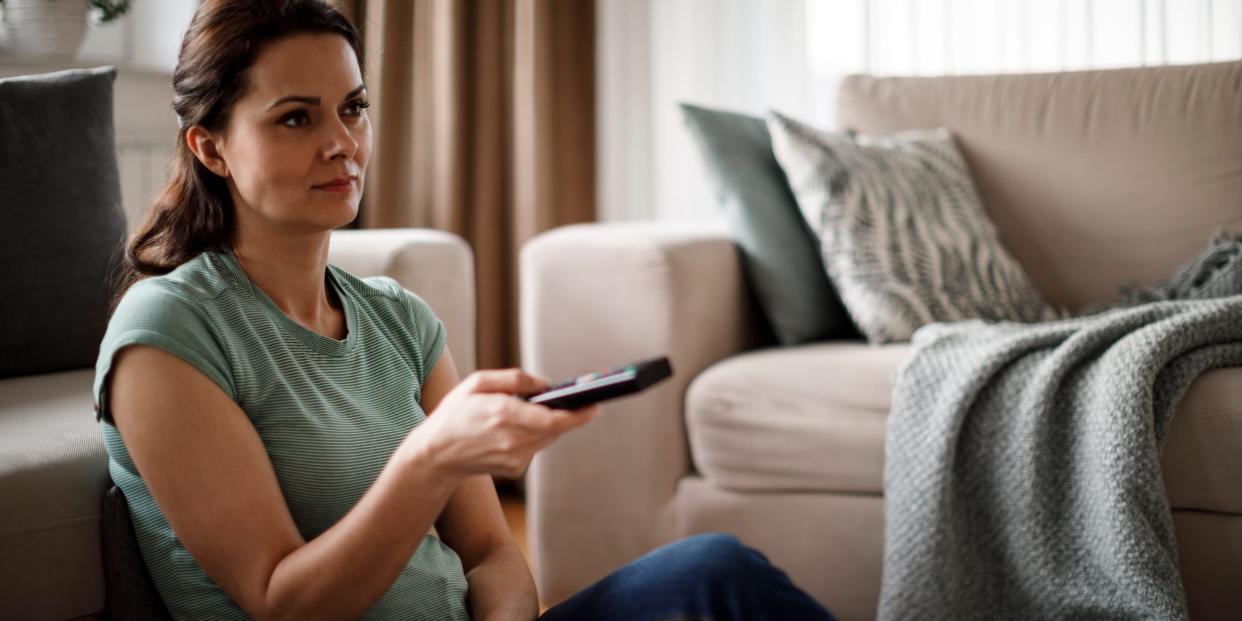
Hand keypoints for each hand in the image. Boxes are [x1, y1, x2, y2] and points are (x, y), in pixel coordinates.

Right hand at [407, 369, 600, 478]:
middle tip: (584, 403)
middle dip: (571, 416)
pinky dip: (536, 436)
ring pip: (549, 439)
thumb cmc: (456, 413)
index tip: (595, 406)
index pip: (552, 419)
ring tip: (545, 411)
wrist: (437, 454)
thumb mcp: (478, 382)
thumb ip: (515, 378)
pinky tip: (520, 429)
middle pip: (556, 429)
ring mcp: (514, 458)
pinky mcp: (515, 469)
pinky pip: (536, 448)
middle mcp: (511, 439)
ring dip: (552, 425)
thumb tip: (545, 383)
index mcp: (503, 414)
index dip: (577, 414)